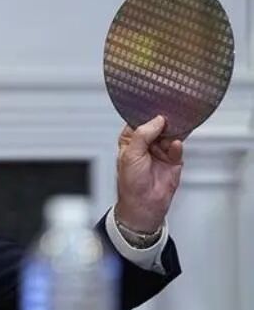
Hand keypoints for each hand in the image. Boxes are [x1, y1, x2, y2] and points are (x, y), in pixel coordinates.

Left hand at [115, 115, 183, 232]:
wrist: (144, 204)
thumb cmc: (130, 182)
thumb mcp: (131, 154)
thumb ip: (143, 135)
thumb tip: (156, 120)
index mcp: (131, 139)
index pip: (139, 120)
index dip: (146, 114)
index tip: (155, 105)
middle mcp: (146, 143)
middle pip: (157, 125)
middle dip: (163, 121)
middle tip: (168, 115)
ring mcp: (160, 150)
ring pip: (170, 134)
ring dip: (172, 131)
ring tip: (173, 129)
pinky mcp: (173, 159)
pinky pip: (178, 147)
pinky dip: (178, 145)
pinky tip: (175, 145)